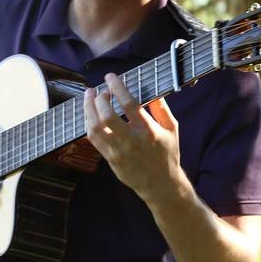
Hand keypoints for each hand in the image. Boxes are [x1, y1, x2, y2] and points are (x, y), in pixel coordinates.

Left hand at [83, 73, 182, 205]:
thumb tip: (153, 90)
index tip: (111, 77)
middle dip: (99, 98)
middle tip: (100, 90)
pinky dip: (88, 123)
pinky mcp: (110, 159)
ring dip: (88, 109)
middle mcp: (131, 140)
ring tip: (88, 97)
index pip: (128, 104)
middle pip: (107, 115)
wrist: (160, 184)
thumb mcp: (172, 129)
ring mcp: (118, 151)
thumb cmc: (167, 155)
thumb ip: (162, 108)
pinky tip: (90, 114)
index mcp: (147, 130)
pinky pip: (93, 139)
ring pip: (94, 128)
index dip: (117, 87)